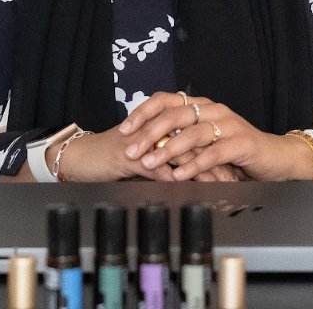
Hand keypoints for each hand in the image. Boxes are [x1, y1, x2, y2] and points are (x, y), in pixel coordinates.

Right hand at [49, 123, 245, 181]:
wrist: (78, 157)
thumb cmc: (109, 157)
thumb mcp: (141, 154)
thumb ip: (163, 157)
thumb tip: (186, 171)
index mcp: (157, 124)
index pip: (192, 132)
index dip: (212, 148)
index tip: (232, 165)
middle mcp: (152, 128)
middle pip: (191, 141)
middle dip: (213, 160)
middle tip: (233, 177)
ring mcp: (141, 141)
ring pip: (178, 154)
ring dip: (200, 172)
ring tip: (219, 186)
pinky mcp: (129, 156)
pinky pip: (156, 168)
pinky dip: (174, 179)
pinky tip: (188, 189)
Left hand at [118, 91, 312, 181]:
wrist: (274, 158)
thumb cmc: (236, 152)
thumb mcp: (204, 143)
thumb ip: (180, 140)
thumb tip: (146, 147)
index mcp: (201, 106)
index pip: (166, 100)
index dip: (143, 112)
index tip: (123, 129)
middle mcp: (213, 110)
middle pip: (175, 114)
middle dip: (149, 133)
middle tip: (131, 150)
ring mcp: (229, 124)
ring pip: (192, 133)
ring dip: (168, 149)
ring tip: (149, 163)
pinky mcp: (242, 142)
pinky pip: (214, 152)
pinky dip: (194, 164)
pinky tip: (179, 175)